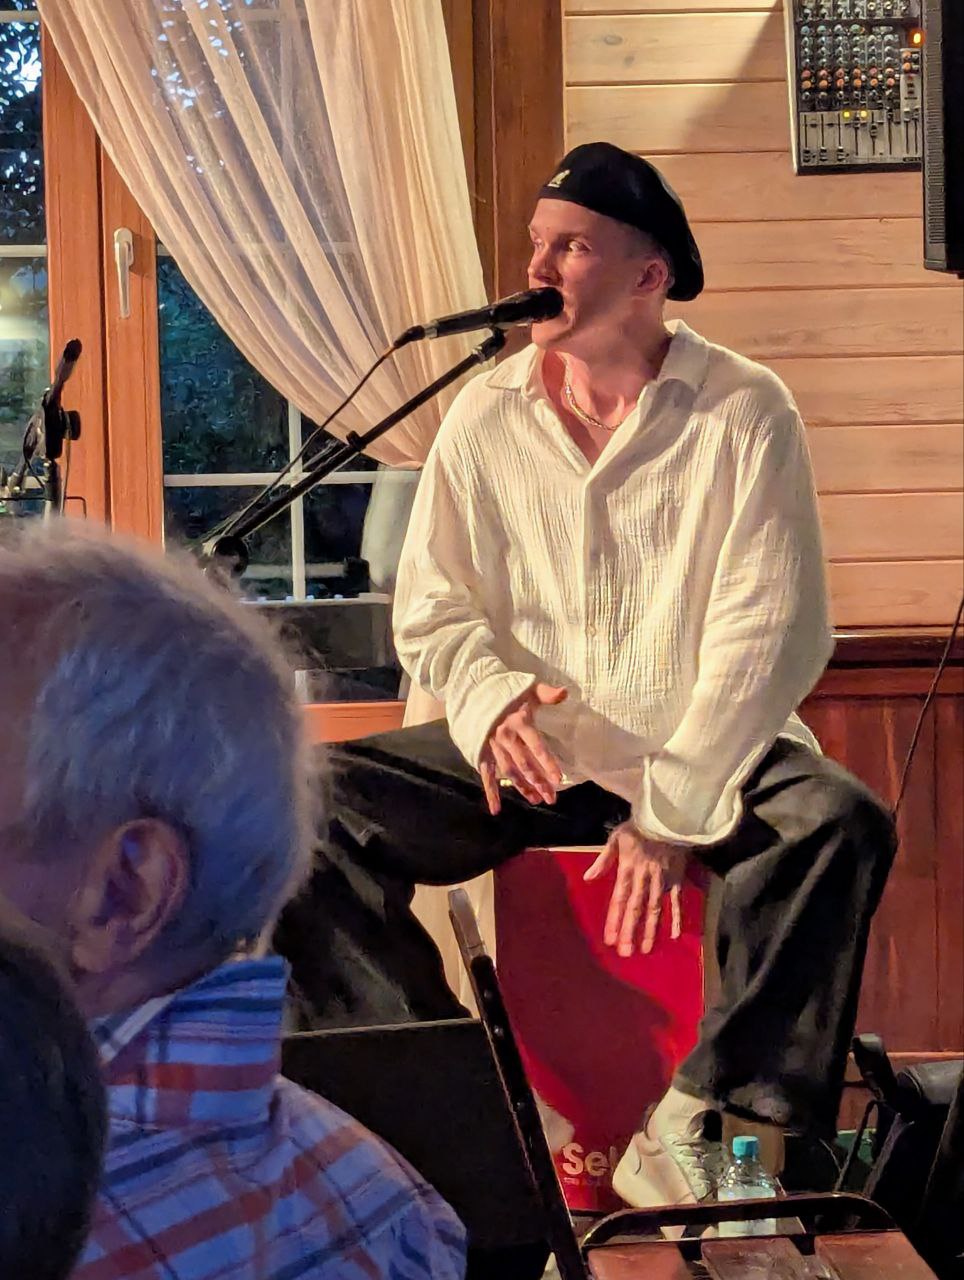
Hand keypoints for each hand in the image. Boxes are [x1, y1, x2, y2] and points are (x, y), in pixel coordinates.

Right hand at [478, 683, 566, 814]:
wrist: (475, 691)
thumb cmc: (507, 691)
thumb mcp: (528, 688)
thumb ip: (546, 693)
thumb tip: (565, 693)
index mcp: (519, 723)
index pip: (536, 746)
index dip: (547, 762)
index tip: (558, 778)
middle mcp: (506, 737)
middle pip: (524, 764)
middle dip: (538, 782)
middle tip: (551, 798)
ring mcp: (492, 747)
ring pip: (509, 772)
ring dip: (522, 787)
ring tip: (536, 800)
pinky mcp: (482, 753)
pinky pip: (486, 775)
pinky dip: (490, 793)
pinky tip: (496, 809)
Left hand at [584, 822, 687, 955]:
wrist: (667, 814)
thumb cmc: (639, 826)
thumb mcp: (616, 838)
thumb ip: (603, 860)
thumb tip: (588, 878)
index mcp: (627, 868)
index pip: (619, 899)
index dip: (614, 920)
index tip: (610, 939)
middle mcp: (644, 877)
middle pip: (635, 908)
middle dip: (630, 931)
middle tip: (625, 952)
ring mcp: (662, 879)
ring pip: (655, 908)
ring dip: (651, 930)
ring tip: (646, 949)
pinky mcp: (676, 878)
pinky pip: (677, 899)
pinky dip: (677, 917)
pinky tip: (675, 935)